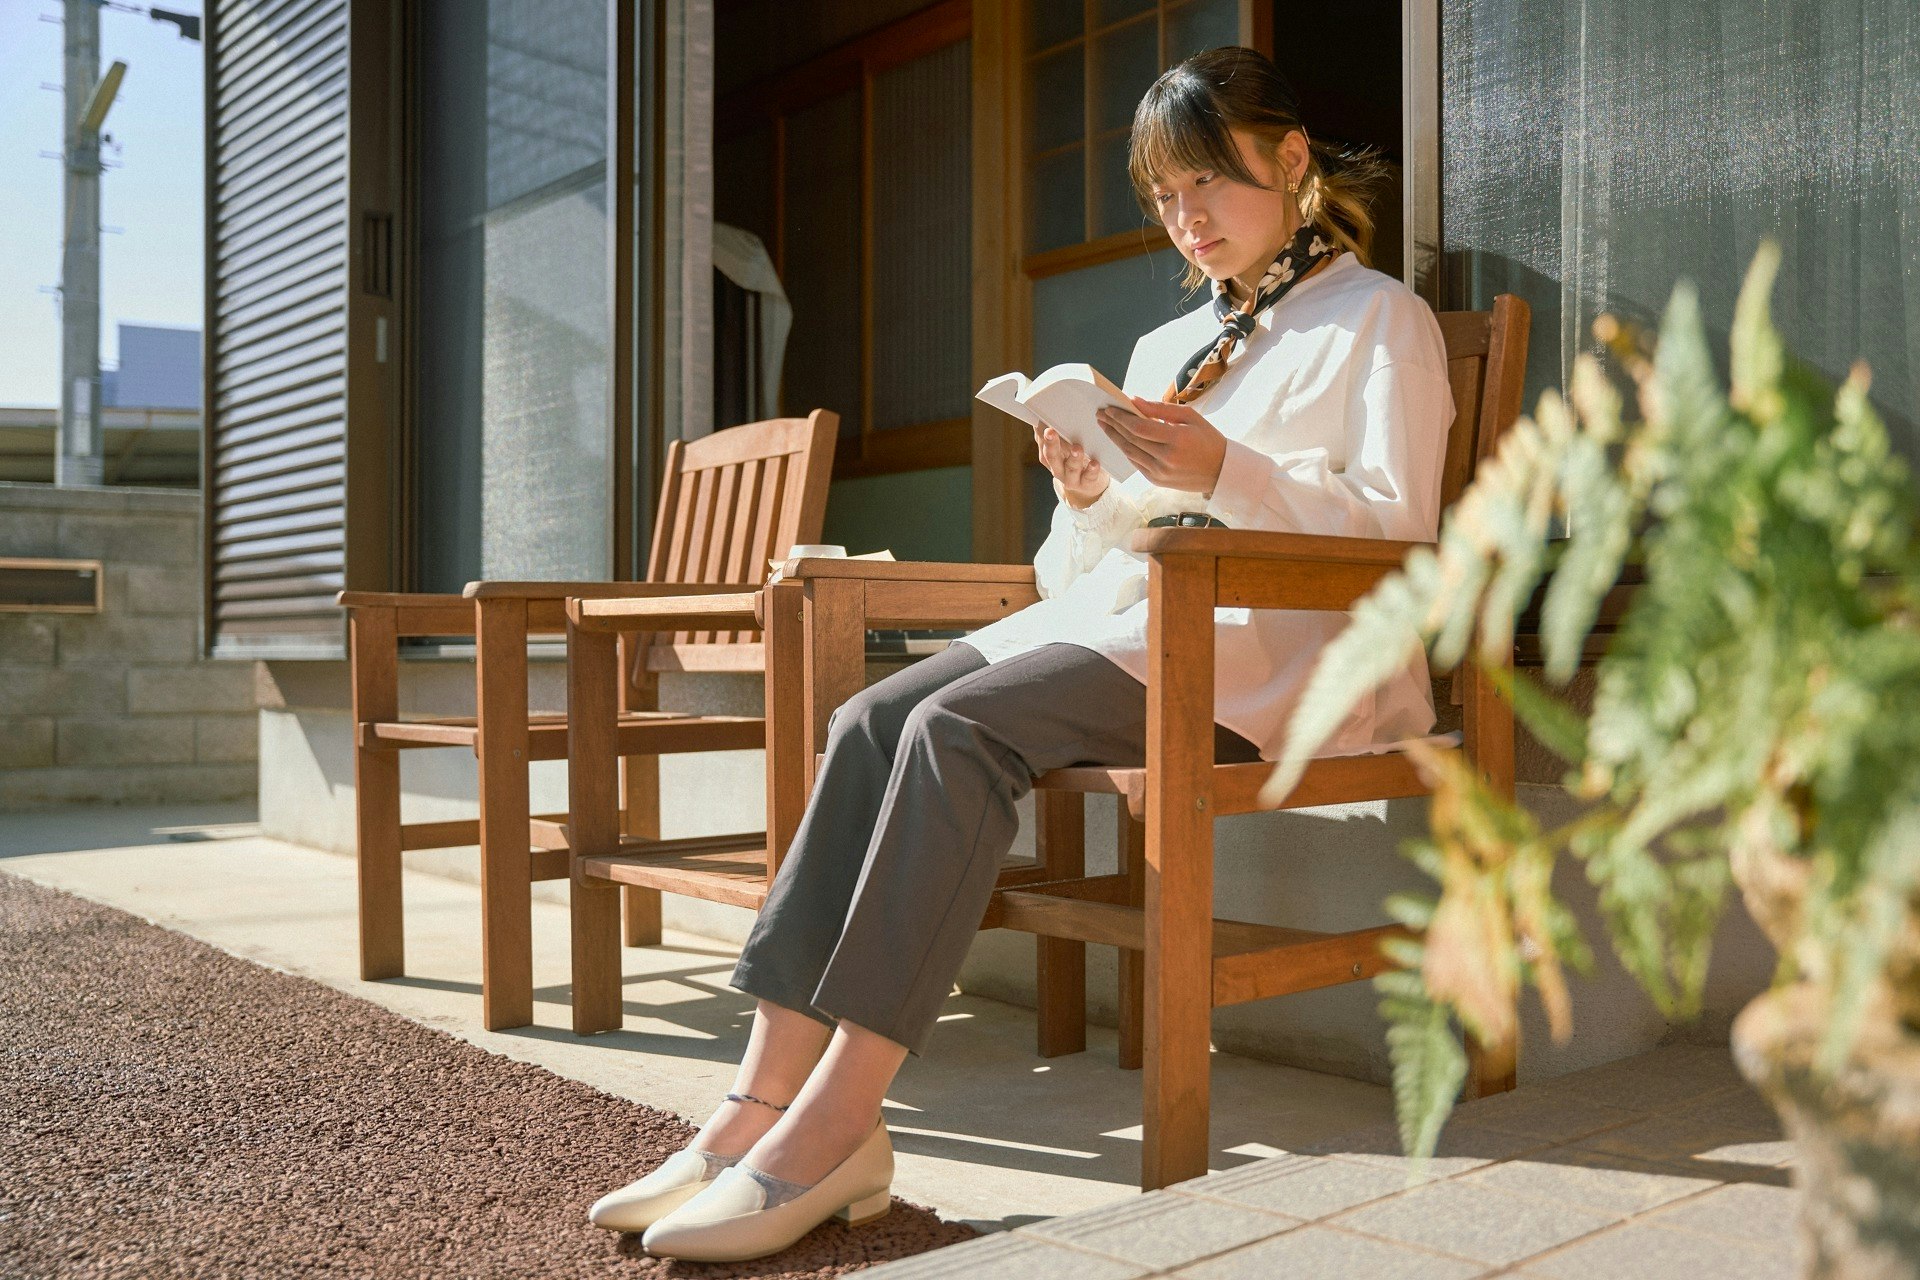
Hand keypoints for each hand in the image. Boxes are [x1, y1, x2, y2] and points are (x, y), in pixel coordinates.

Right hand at [1032, 423, 1109, 509]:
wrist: (1088, 486)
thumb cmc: (1074, 461)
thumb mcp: (1063, 449)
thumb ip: (1055, 436)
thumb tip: (1041, 417)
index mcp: (1050, 458)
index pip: (1043, 445)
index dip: (1042, 436)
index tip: (1043, 424)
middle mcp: (1057, 469)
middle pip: (1052, 457)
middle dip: (1051, 444)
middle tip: (1050, 432)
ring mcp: (1071, 478)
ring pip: (1071, 468)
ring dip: (1073, 458)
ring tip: (1077, 448)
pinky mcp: (1086, 483)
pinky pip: (1089, 477)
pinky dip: (1092, 470)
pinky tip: (1094, 463)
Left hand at [1096, 397, 1228, 494]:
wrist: (1220, 471)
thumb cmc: (1207, 439)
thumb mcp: (1190, 416)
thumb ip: (1160, 409)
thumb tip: (1135, 401)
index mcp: (1176, 439)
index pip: (1139, 427)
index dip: (1121, 417)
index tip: (1109, 408)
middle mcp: (1166, 458)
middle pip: (1130, 439)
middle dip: (1113, 425)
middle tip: (1100, 414)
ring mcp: (1160, 472)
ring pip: (1129, 452)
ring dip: (1114, 438)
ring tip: (1104, 425)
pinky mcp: (1156, 481)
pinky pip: (1135, 463)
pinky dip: (1126, 450)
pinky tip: (1118, 439)